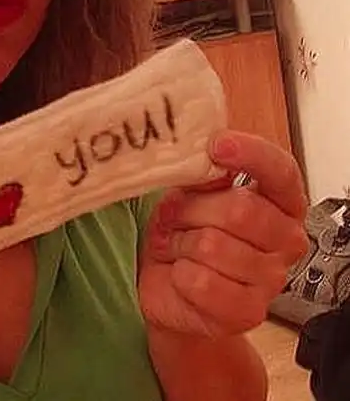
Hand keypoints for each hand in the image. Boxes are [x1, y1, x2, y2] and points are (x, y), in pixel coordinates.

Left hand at [138, 130, 308, 337]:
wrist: (172, 289)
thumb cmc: (186, 233)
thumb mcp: (190, 194)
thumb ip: (204, 177)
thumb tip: (206, 158)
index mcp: (281, 201)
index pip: (281, 171)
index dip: (251, 155)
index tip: (217, 145)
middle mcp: (286, 239)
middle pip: (240, 209)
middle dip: (192, 209)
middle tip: (174, 215)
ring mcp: (271, 279)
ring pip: (213, 246)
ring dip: (180, 243)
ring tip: (177, 247)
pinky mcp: (248, 311)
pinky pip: (202, 282)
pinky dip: (179, 274)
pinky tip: (181, 273)